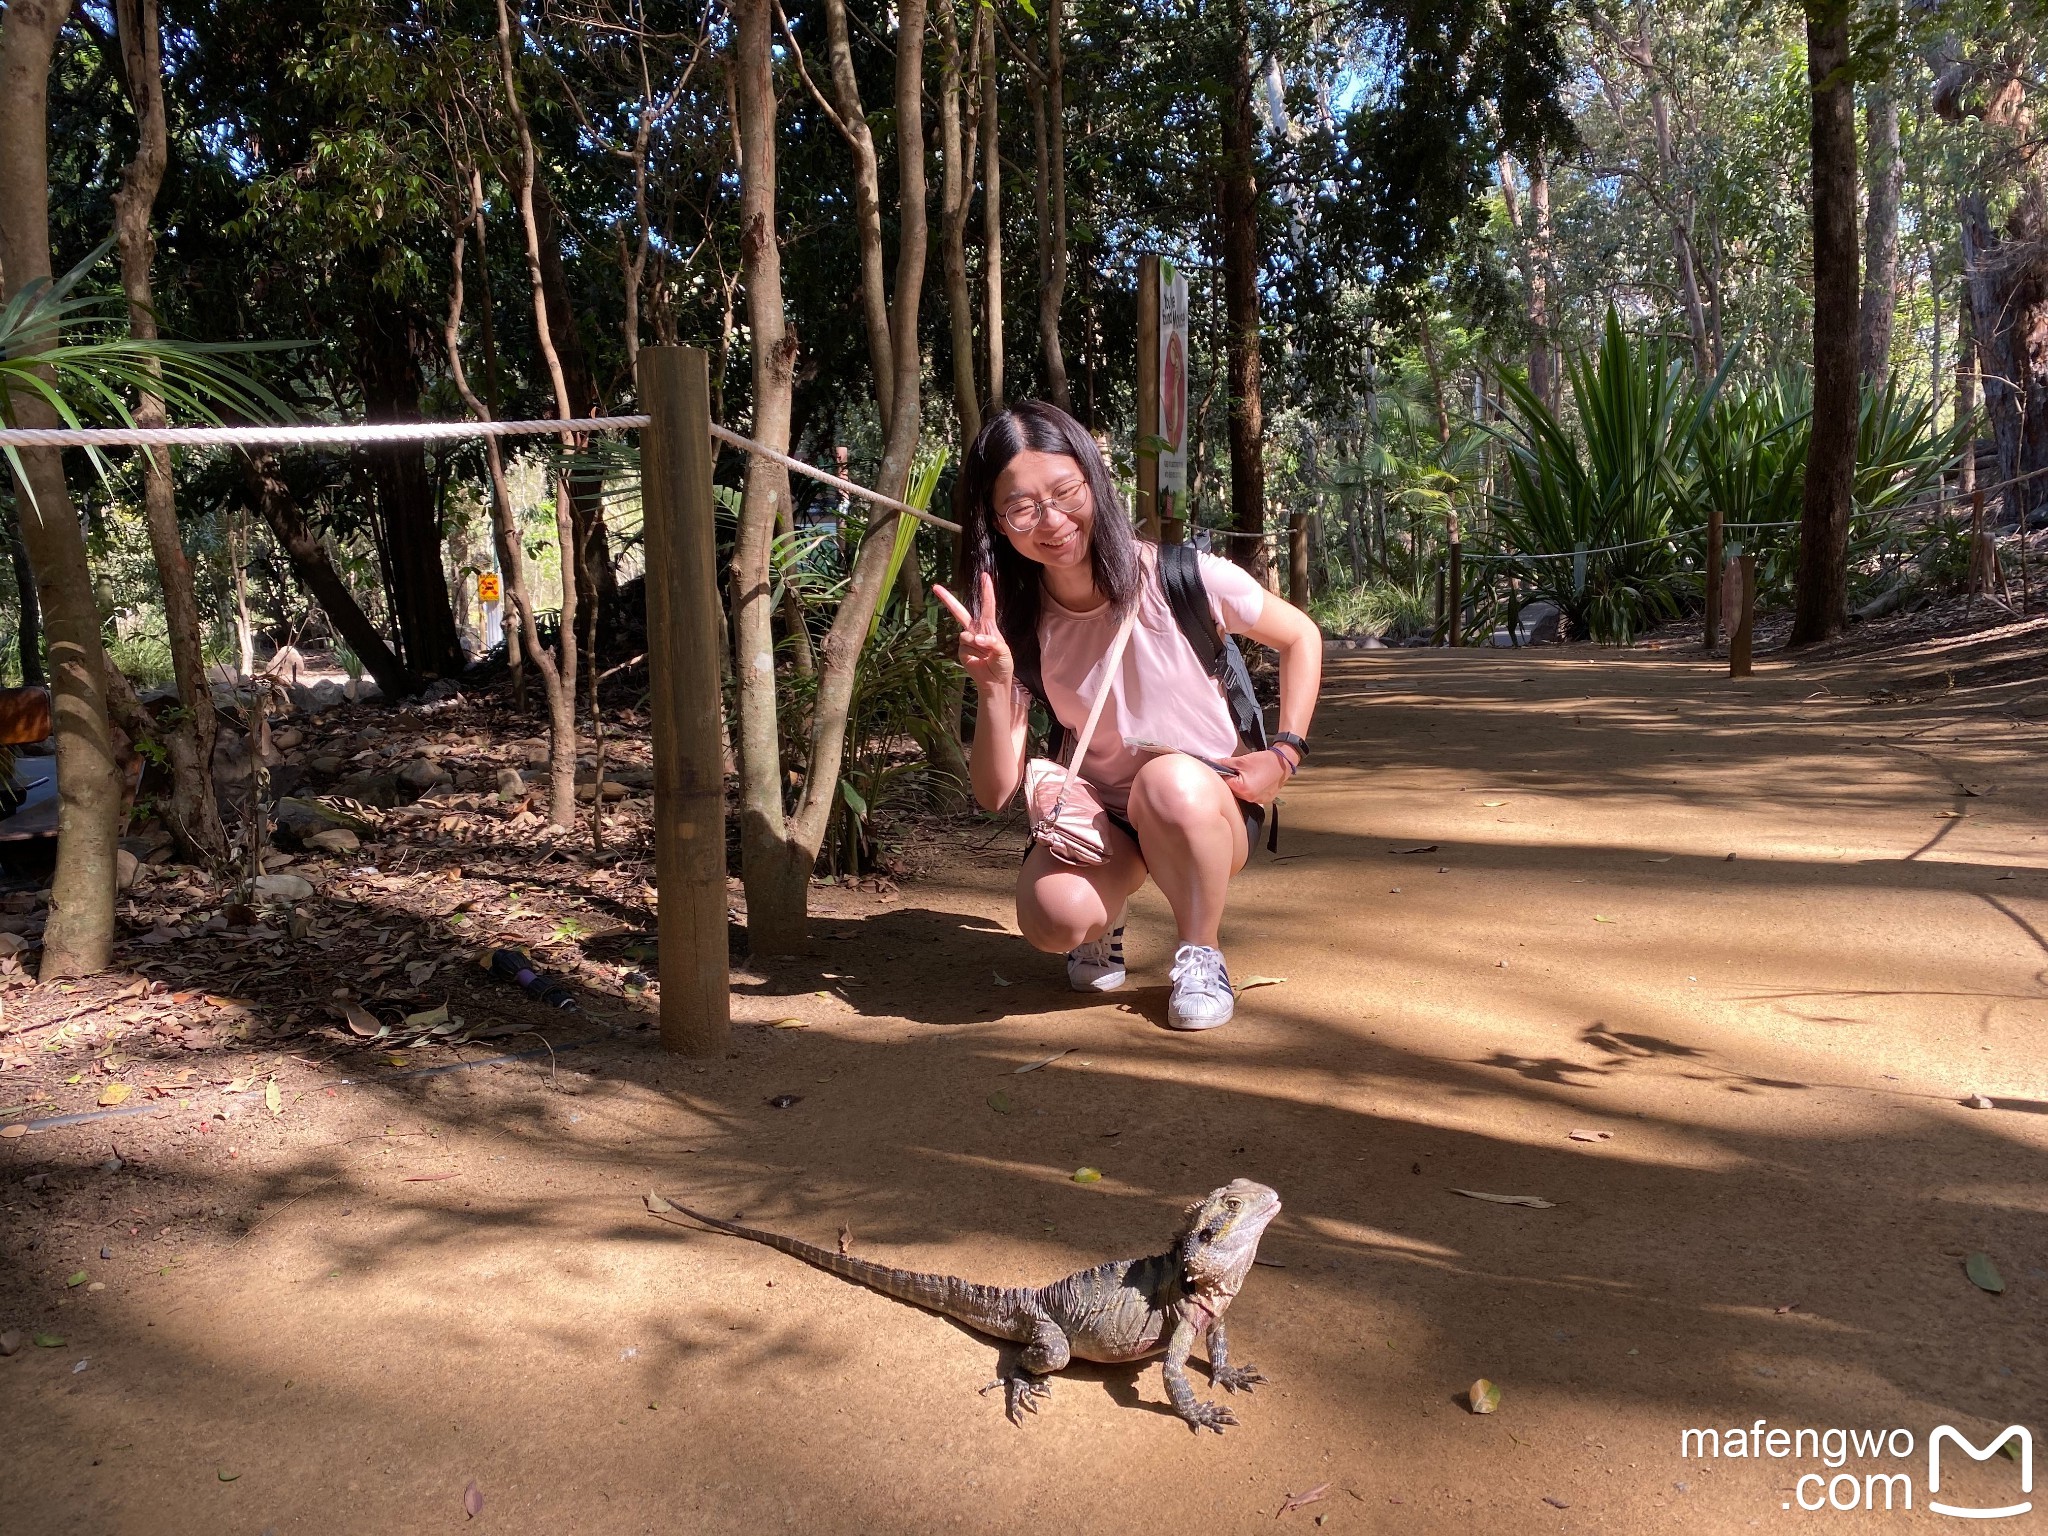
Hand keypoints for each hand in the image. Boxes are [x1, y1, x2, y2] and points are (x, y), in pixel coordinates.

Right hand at [931, 572, 1015, 688]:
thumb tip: (975, 639)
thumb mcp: (1004, 652)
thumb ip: (992, 643)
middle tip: (935, 587)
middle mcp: (976, 630)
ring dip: (975, 643)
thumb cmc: (1003, 664)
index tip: (984, 576)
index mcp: (989, 626)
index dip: (986, 590)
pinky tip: (979, 660)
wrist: (995, 681)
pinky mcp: (961, 650)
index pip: (987, 605)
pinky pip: (963, 646)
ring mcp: (967, 640)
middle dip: (947, 599)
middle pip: (959, 612)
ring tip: (985, 655)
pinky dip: (972, 653)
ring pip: (965, 634)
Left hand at [1221, 748, 1288, 804]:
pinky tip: (1255, 782)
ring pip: (1242, 795)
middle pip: (1233, 791)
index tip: (1226, 770)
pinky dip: (1251, 790)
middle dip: (1232, 782)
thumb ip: (1224, 763)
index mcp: (1242, 789)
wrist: (1283, 763)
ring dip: (1241, 787)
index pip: (1224, 784)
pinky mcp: (1264, 800)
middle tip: (1237, 772)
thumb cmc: (1263, 760)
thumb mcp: (1241, 760)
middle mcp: (1249, 798)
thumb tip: (1211, 762)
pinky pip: (1252, 797)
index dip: (1223, 775)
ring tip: (1247, 776)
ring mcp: (1258, 801)